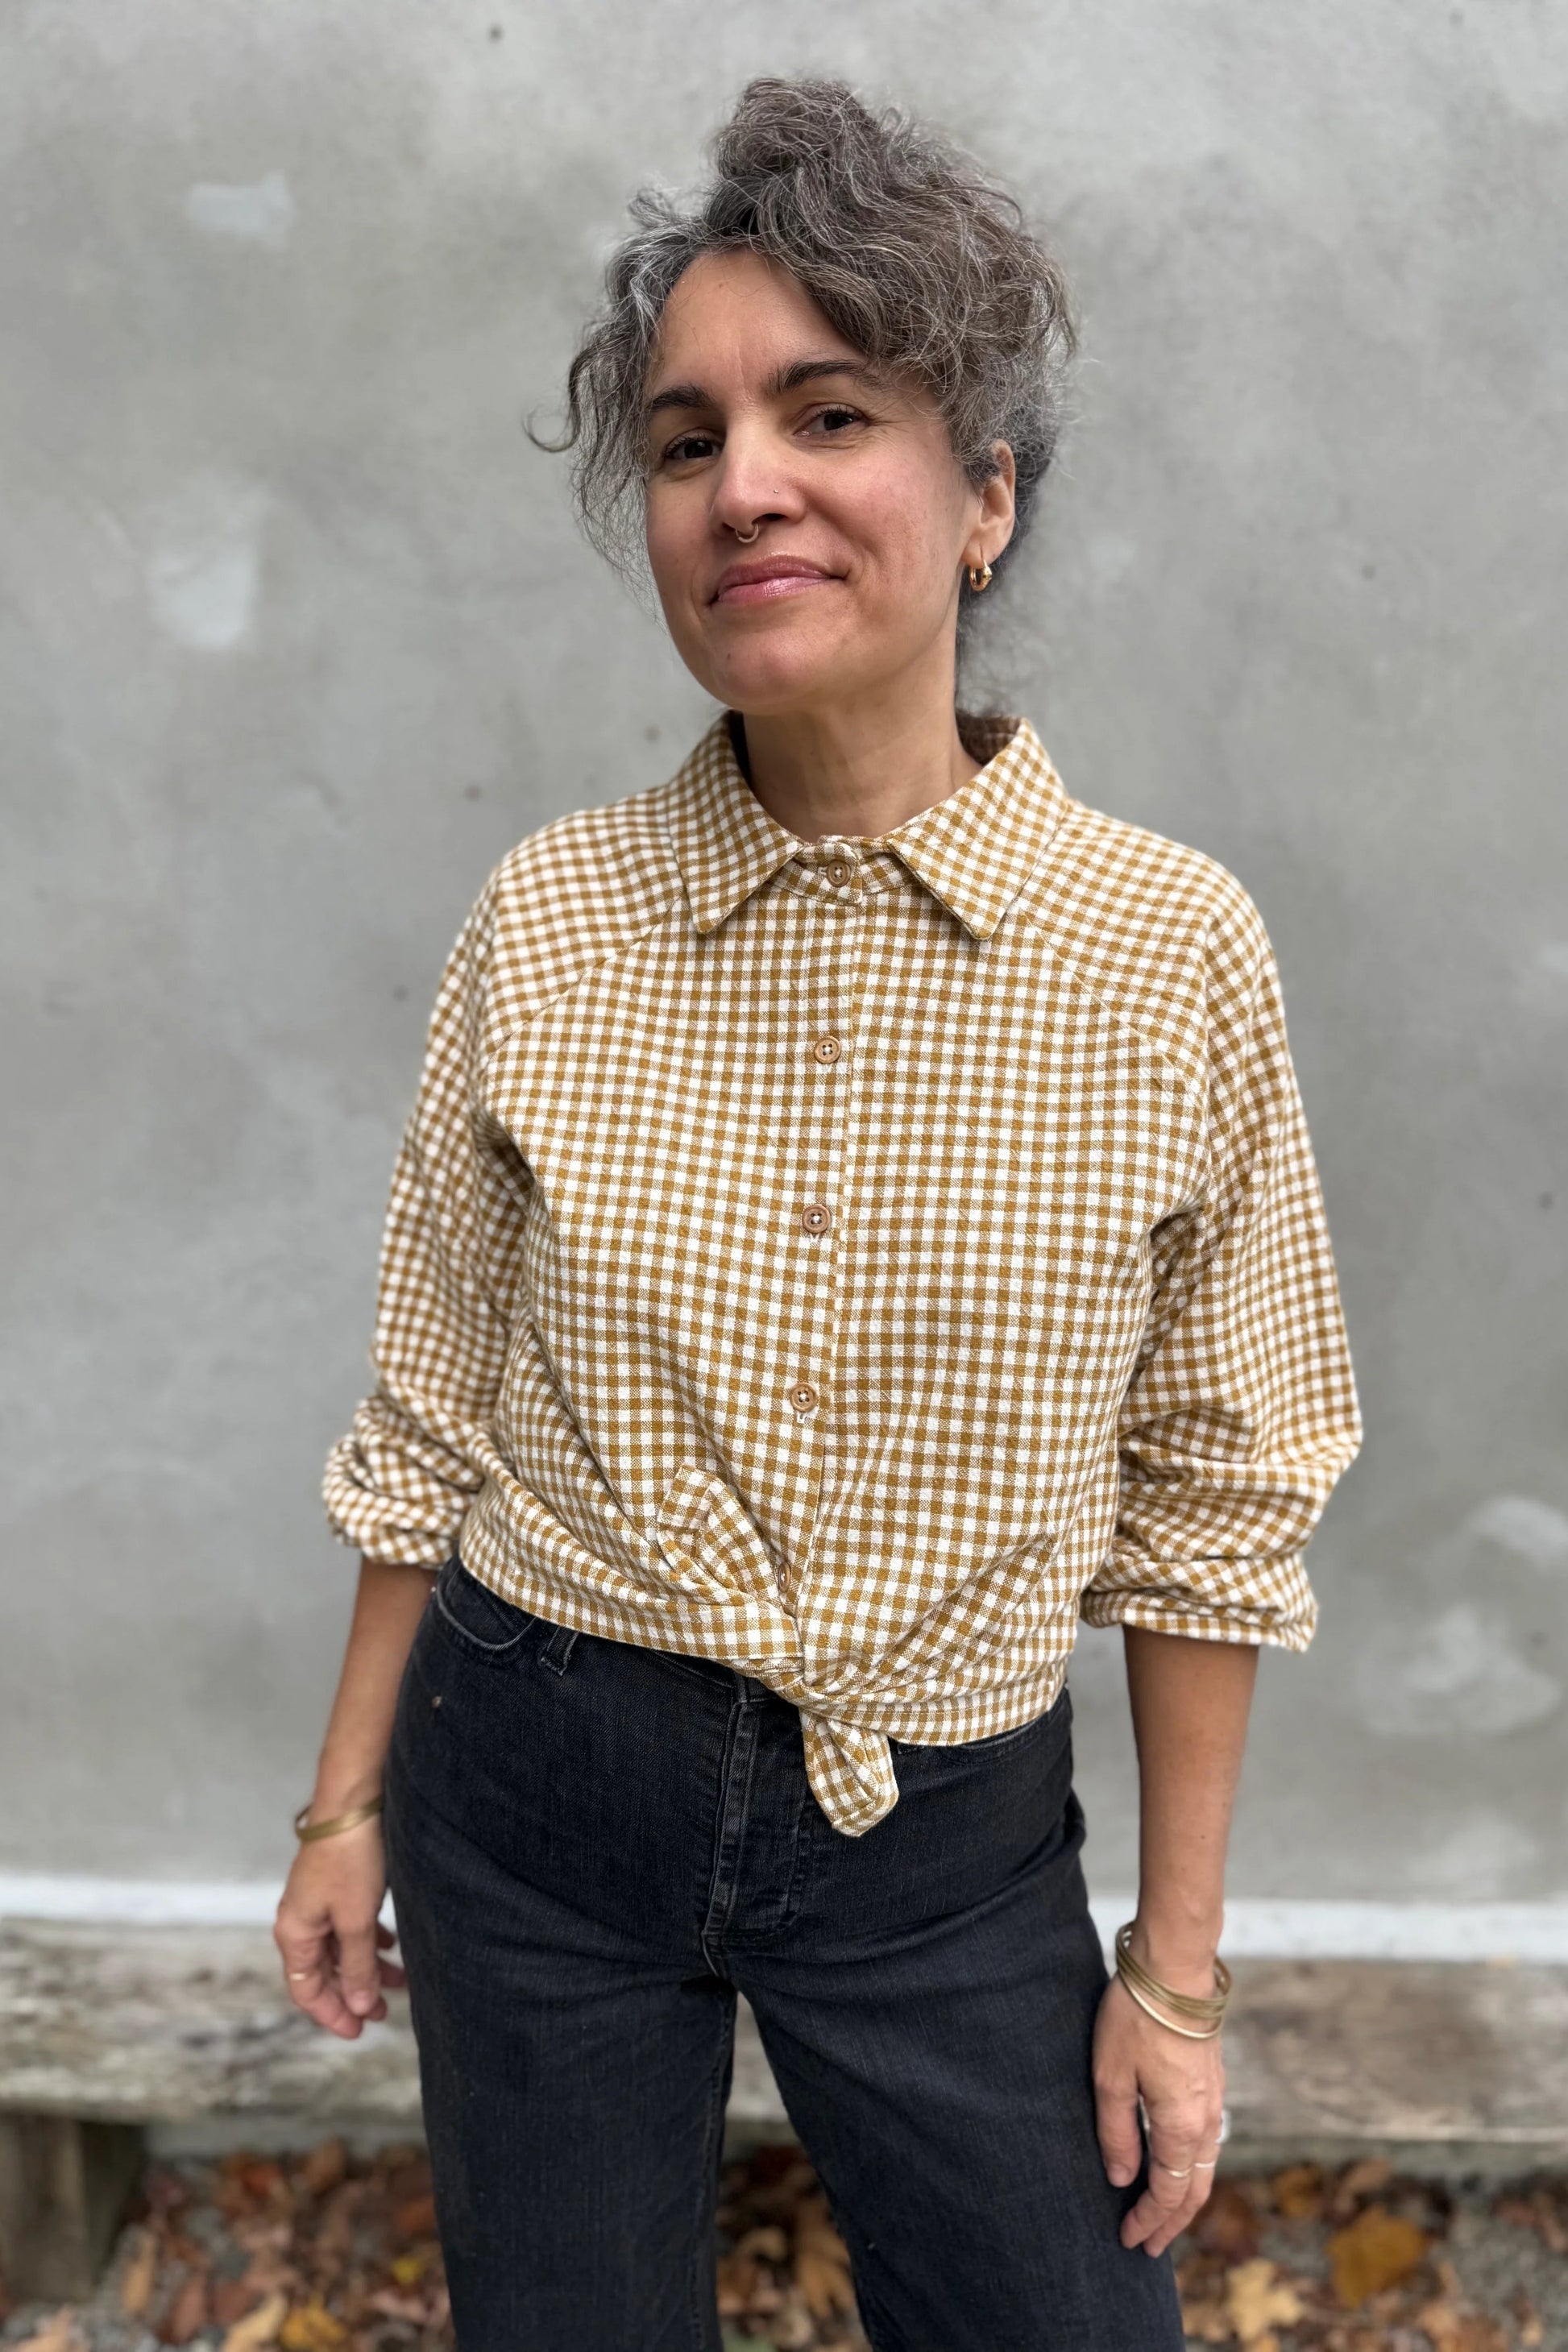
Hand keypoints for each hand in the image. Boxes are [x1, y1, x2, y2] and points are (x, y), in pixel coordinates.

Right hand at [274, 1818, 404, 2038]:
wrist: (354, 1804)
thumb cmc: (349, 1861)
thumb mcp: (356, 1920)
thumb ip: (357, 1966)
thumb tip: (358, 2005)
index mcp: (294, 1934)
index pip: (306, 1990)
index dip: (331, 2014)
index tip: (358, 2031)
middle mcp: (300, 1921)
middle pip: (323, 1972)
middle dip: (353, 1994)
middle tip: (383, 2012)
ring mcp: (318, 1903)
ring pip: (341, 1949)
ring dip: (367, 1967)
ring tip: (399, 1981)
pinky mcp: (336, 1887)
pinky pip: (349, 1925)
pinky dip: (369, 1941)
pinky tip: (392, 1946)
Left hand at [1092, 1973, 1224, 2257]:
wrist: (1175, 1968)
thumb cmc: (1138, 2018)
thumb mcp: (1111, 2077)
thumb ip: (1117, 2133)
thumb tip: (1121, 2178)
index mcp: (1181, 2126)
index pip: (1167, 2193)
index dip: (1148, 2221)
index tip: (1128, 2239)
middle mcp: (1206, 2120)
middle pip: (1194, 2190)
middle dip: (1171, 2222)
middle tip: (1148, 2246)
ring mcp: (1213, 2100)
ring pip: (1205, 2167)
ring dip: (1184, 2197)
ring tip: (1162, 2214)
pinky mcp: (1212, 2081)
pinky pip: (1207, 2142)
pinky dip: (1192, 2168)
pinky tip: (1175, 2163)